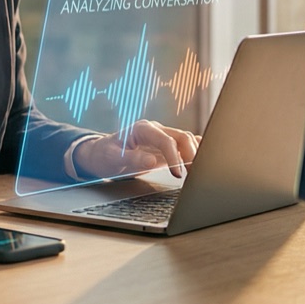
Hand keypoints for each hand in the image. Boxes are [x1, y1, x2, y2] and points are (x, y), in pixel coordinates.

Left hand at [73, 120, 198, 179]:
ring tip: (198, 171)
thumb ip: (132, 158)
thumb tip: (151, 161)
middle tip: (194, 174)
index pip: (166, 140)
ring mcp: (161, 137)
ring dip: (194, 154)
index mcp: (142, 129)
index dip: (174, 157)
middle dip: (191, 154)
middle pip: (181, 137)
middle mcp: (155, 130)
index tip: (178, 174)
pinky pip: (183, 145)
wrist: (100, 154)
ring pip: (186, 140)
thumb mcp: (113, 158)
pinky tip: (203, 158)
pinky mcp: (165, 147)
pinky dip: (195, 150)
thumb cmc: (105, 155)